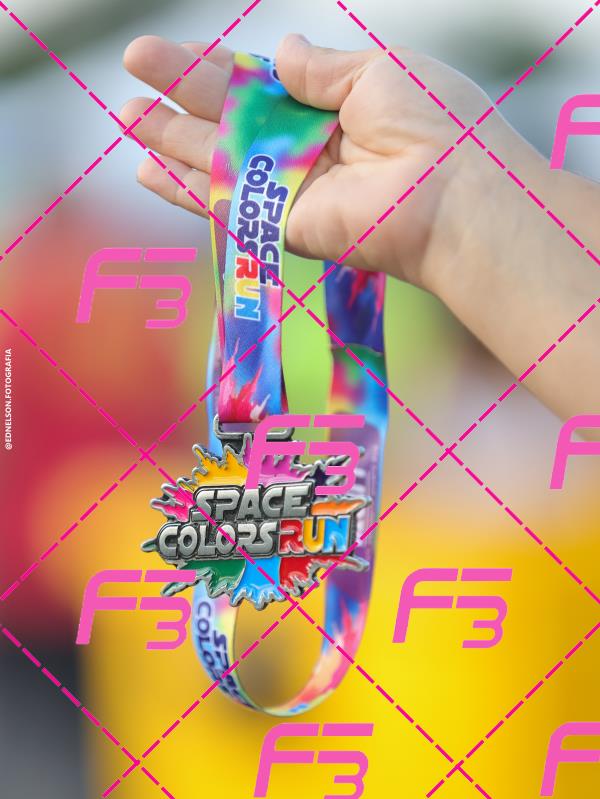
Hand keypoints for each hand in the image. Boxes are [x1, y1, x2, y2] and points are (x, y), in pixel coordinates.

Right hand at [121, 34, 497, 288]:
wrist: (454, 193)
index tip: (177, 51)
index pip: (263, 84)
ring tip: (125, 115)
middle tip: (133, 65)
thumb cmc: (432, 124)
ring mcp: (293, 189)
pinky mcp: (283, 225)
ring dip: (171, 139)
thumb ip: (323, 68)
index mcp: (334, 105)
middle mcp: (309, 148)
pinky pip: (225, 205)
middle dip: (181, 92)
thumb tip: (278, 50)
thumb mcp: (378, 72)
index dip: (219, 67)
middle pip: (231, 117)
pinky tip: (147, 172)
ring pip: (218, 160)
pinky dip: (185, 189)